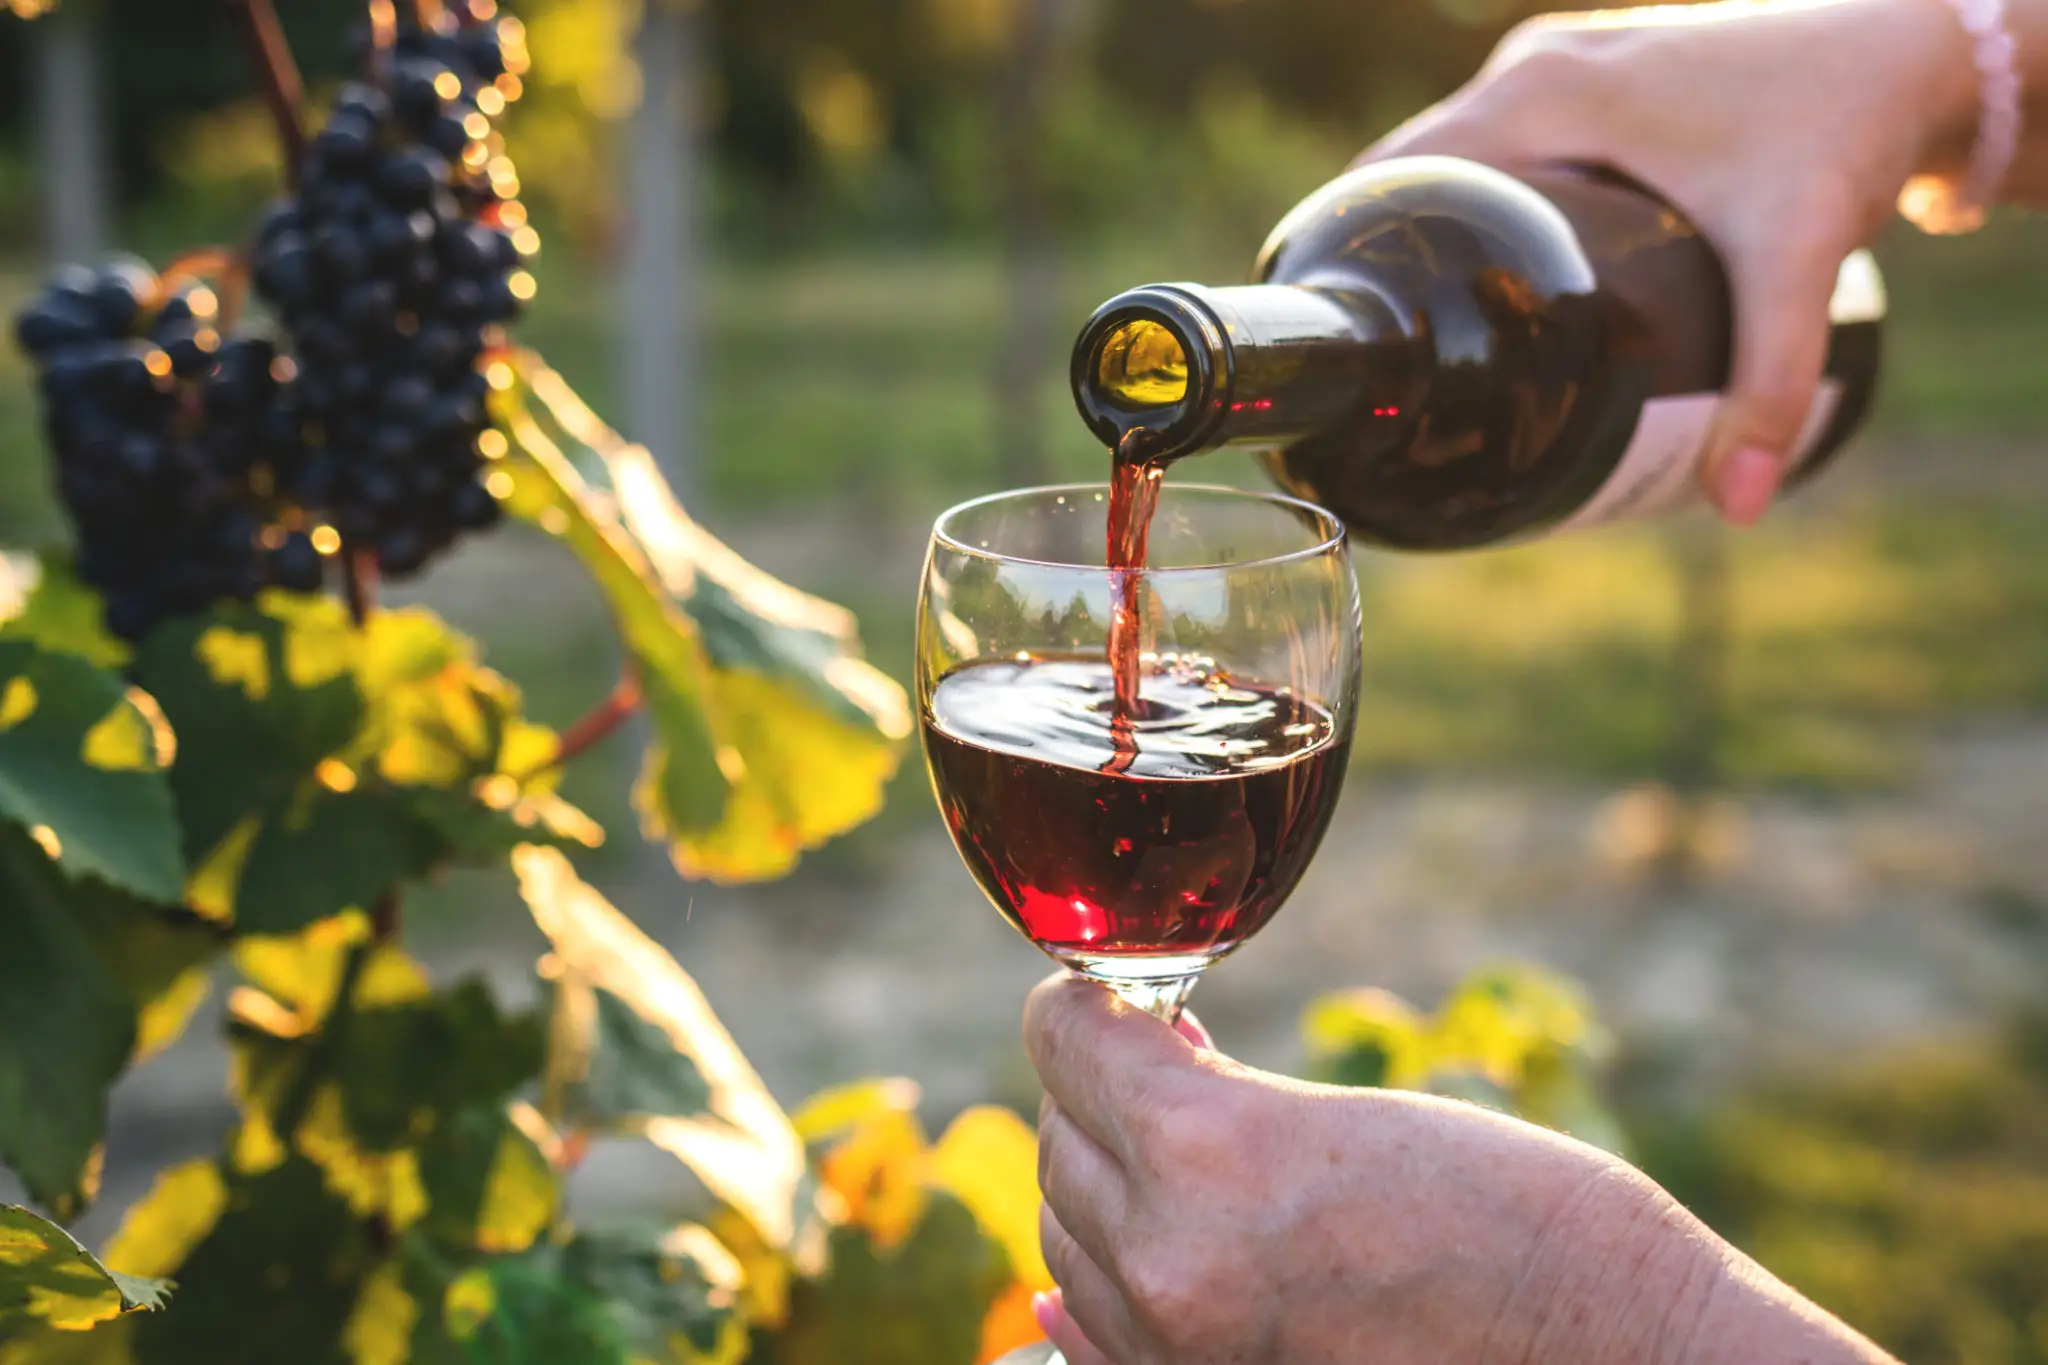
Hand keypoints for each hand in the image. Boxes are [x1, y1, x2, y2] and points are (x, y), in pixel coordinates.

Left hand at [1023, 974, 1713, 1364]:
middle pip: (1059, 1136)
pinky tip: (1129, 1251)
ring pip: (1066, 1231)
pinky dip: (1094, 1283)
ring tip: (1179, 1158)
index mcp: (1210, 1154)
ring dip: (1103, 1181)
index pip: (1063, 1040)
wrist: (1614, 1359)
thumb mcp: (1351, 1118)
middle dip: (1099, 1092)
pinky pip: (1088, 1333)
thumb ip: (1217, 1098)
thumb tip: (1132, 1067)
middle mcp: (1171, 1261)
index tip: (1109, 995)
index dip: (1084, 1003)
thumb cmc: (1521, 1214)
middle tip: (1163, 1069)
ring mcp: (1178, 1350)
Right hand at [1359, 0, 1983, 524]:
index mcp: (1541, 93)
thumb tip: (1735, 508)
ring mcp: (1563, 60)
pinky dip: (1481, 197)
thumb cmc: (1845, 127)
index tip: (1337, 337)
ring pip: (1459, 154)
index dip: (1350, 247)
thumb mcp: (1800, 259)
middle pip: (1417, 170)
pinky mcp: (1592, 74)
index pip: (1395, 172)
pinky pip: (1501, 140)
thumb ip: (1769, 385)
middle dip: (1395, 258)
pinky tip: (1484, 266)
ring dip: (1436, 227)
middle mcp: (1536, 66)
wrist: (1914, 45)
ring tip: (1423, 332)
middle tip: (1388, 366)